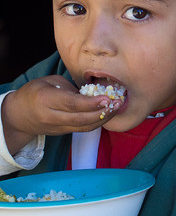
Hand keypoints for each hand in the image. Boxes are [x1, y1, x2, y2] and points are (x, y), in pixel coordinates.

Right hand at [1, 77, 123, 155]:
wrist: (18, 115)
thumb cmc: (35, 92)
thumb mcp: (50, 82)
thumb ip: (70, 88)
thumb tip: (92, 92)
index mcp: (46, 100)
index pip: (71, 104)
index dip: (90, 103)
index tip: (106, 98)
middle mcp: (52, 117)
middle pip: (80, 119)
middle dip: (102, 112)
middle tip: (118, 103)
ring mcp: (57, 128)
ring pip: (83, 127)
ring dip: (103, 119)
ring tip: (117, 108)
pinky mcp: (62, 133)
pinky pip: (82, 129)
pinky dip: (97, 122)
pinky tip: (107, 114)